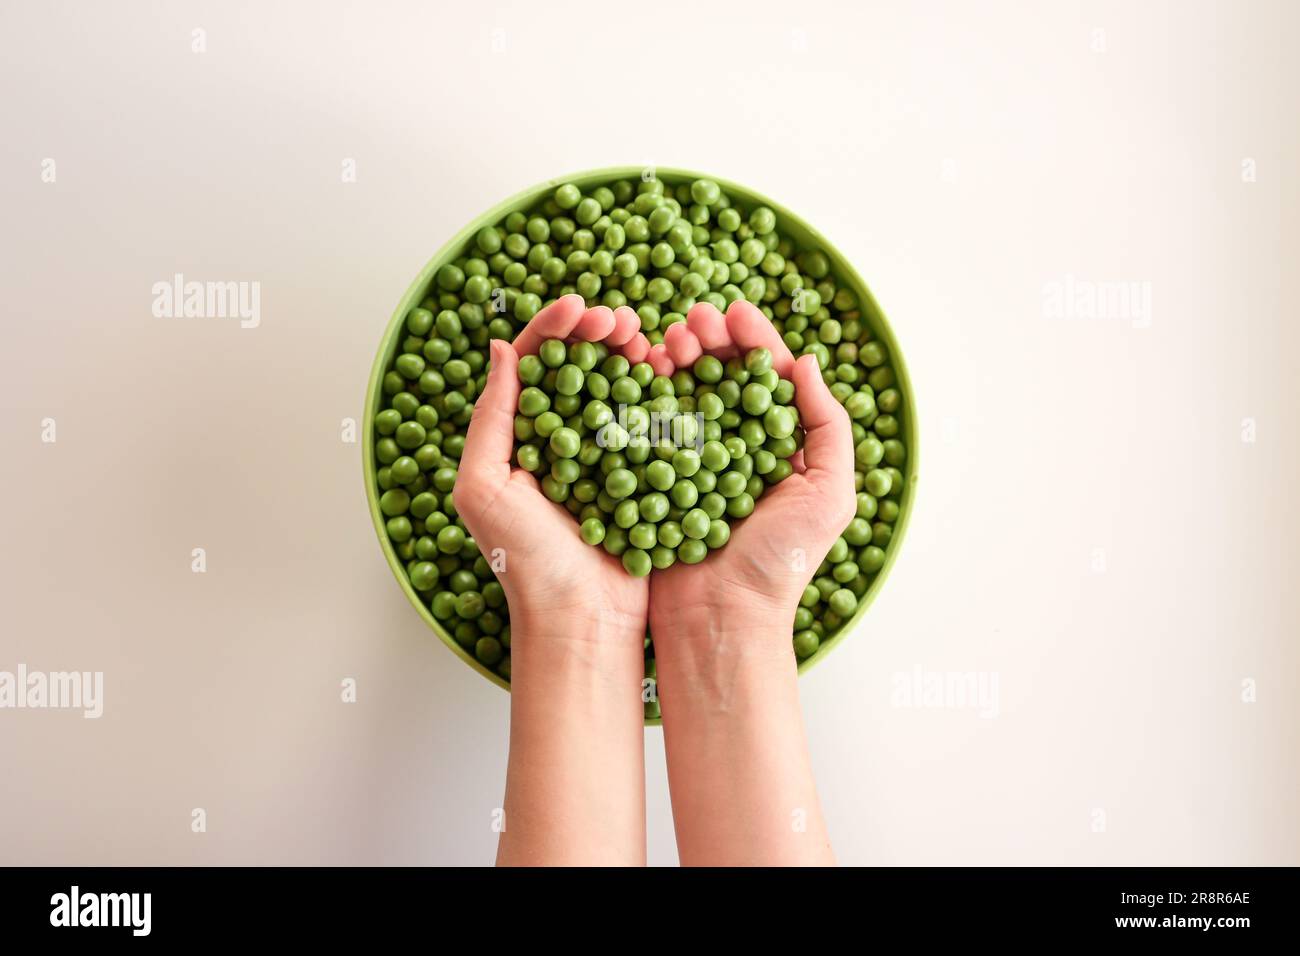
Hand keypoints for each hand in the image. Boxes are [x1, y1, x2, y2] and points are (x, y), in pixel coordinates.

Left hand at [456, 293, 653, 865]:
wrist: (582, 619)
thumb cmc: (524, 560)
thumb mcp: (484, 487)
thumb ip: (490, 418)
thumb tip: (503, 349)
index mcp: (518, 437)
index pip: (533, 364)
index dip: (555, 328)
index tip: (581, 307)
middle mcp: (560, 440)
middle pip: (580, 365)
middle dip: (599, 332)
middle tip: (621, 321)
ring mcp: (603, 456)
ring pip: (619, 386)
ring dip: (633, 354)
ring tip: (649, 342)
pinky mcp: (641, 475)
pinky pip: (651, 422)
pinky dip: (661, 392)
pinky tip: (672, 375)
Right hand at [648, 299, 855, 647]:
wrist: (720, 620)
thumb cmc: (780, 563)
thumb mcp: (829, 494)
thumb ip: (828, 426)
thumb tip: (806, 362)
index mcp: (778, 448)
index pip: (766, 378)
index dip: (751, 340)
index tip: (733, 310)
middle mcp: (734, 450)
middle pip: (719, 377)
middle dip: (707, 341)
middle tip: (690, 321)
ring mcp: (690, 464)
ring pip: (681, 394)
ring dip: (672, 360)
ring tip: (665, 342)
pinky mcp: (653, 480)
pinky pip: (646, 428)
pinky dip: (641, 396)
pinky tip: (638, 373)